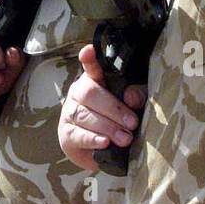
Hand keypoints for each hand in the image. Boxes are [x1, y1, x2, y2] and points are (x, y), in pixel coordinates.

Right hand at [58, 44, 144, 172]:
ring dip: (107, 127)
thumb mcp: (135, 107)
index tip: (89, 50)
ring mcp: (69, 113)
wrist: (107, 153)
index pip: (91, 67)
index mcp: (95, 81)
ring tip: (125, 139)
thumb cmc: (122, 122)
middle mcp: (78, 93)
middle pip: (89, 93)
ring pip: (84, 115)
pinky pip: (77, 134)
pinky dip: (92, 139)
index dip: (89, 59)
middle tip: (132, 123)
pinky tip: (104, 143)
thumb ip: (138, 97)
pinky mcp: (66, 134)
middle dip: (113, 109)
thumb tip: (131, 98)